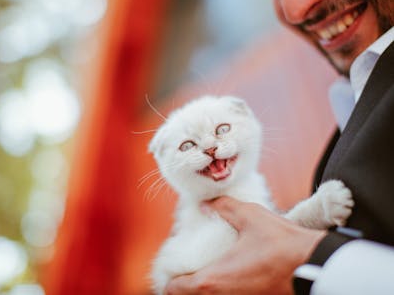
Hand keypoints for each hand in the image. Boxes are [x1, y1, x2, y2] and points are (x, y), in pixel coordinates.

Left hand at [165, 196, 325, 294]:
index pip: (175, 290)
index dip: (170, 279)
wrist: (317, 265)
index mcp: (214, 281)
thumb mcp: (249, 217)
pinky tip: (231, 273)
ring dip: (205, 289)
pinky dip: (224, 290)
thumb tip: (207, 203)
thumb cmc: (282, 244)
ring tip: (207, 269)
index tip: (173, 267)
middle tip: (188, 267)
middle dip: (186, 285)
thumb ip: (224, 208)